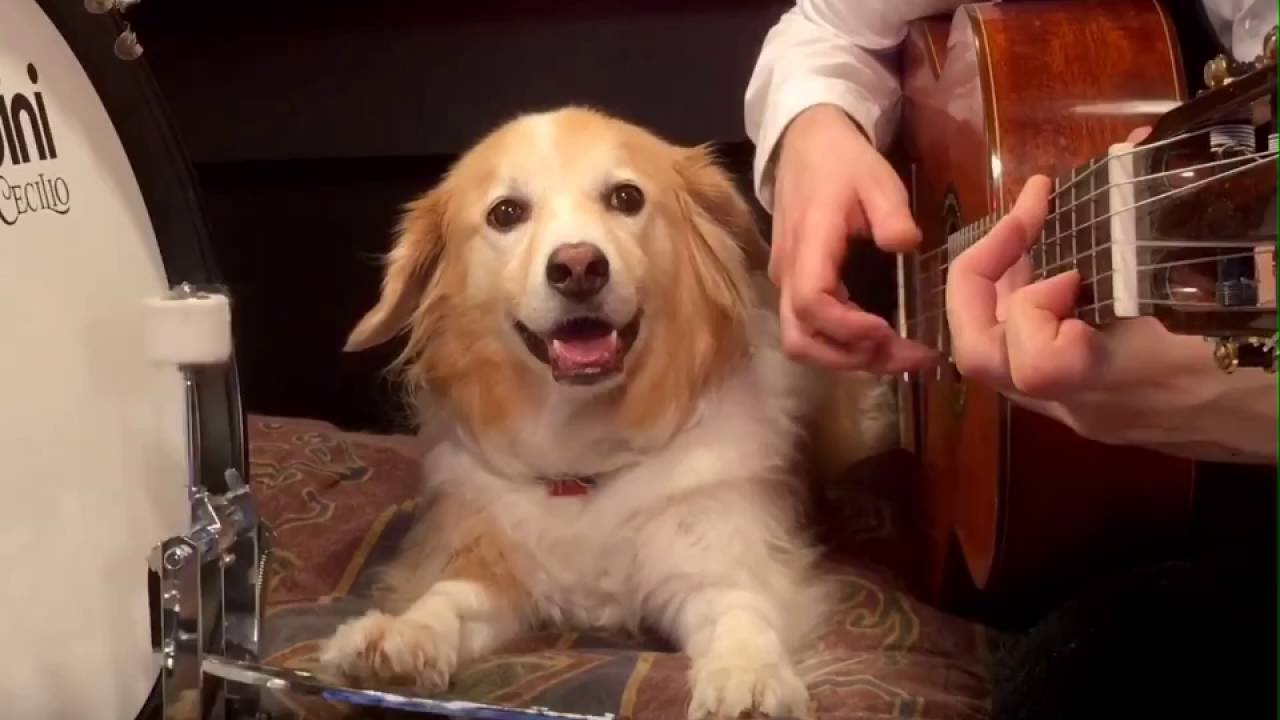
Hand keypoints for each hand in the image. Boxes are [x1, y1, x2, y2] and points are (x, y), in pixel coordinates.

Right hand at [770, 104, 937, 372]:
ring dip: (849, 358)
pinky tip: (882, 341)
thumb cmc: (842, 162)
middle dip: (850, 359)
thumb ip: (892, 213)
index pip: (811, 303)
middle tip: (904, 358)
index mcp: (808, 245)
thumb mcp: (877, 177)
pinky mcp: (795, 287)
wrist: (806, 144)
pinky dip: (844, 346)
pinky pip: (811, 330)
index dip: (847, 328)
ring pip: (803, 343)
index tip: (887, 330)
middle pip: (800, 340)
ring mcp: (787, 283)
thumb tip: (905, 245)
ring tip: (900, 356)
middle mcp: (788, 272)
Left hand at [944, 128, 1275, 459]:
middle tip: (1025, 221)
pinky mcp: (1098, 408)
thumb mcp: (1240, 281)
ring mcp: (1088, 411)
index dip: (1034, 304)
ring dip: (1005, 287)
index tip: (1075, 268)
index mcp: (1122, 379)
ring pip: (1002, 356)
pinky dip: (1034, 309)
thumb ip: (1183, 218)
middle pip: (982, 359)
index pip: (1035, 363)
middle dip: (980, 280)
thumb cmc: (1271, 349)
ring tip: (1040, 230)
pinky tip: (1072, 268)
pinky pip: (1034, 358)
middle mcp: (1087, 405)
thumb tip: (1137, 146)